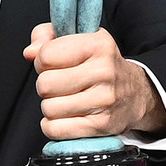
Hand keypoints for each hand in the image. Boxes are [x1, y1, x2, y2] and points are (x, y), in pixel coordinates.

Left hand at [27, 21, 162, 143]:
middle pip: (45, 84)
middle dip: (46, 85)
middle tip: (59, 84)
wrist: (136, 93)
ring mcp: (104, 100)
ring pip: (49, 108)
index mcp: (98, 45)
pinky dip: (53, 125)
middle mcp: (104, 71)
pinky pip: (55, 129)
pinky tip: (65, 116)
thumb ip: (47, 36)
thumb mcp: (80, 38)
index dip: (42, 61)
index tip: (53, 64)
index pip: (46, 55)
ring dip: (51, 106)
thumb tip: (30, 52)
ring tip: (65, 99)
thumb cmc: (100, 64)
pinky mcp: (100, 125)